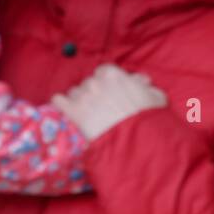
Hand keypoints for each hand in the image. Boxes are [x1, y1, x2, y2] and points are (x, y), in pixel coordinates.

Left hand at [51, 64, 166, 139]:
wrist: (135, 141)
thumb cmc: (147, 120)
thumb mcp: (155, 98)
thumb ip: (146, 86)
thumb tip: (143, 82)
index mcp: (113, 75)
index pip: (104, 72)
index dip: (107, 83)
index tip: (110, 93)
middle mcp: (95, 82)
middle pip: (88, 83)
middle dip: (93, 93)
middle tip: (100, 108)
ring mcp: (81, 96)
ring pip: (74, 92)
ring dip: (79, 101)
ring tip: (87, 115)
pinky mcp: (70, 111)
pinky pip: (58, 101)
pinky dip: (62, 106)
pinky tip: (68, 114)